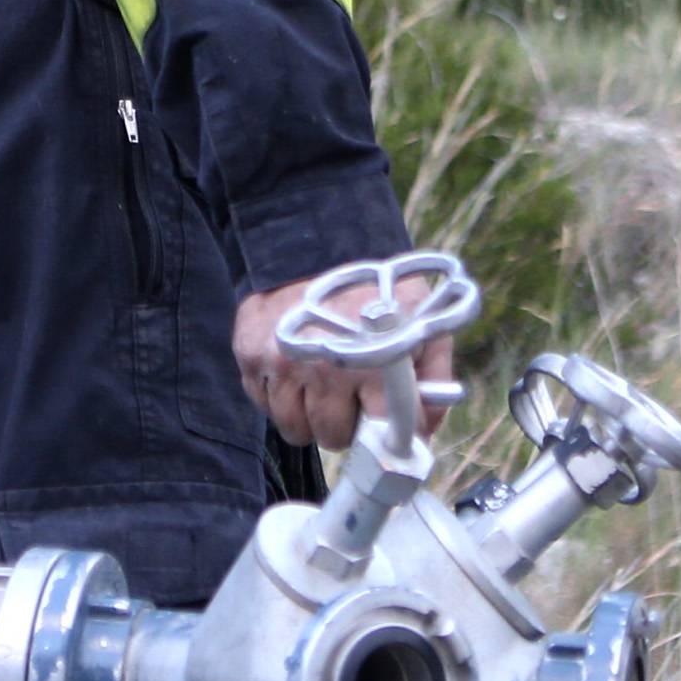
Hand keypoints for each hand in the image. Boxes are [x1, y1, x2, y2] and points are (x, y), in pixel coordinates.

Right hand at [232, 268, 454, 451]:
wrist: (315, 241)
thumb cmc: (374, 290)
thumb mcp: (419, 323)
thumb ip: (431, 380)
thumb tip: (424, 433)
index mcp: (372, 363)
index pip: (379, 434)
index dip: (382, 438)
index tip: (384, 435)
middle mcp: (323, 369)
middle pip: (332, 439)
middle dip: (343, 423)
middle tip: (349, 394)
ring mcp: (281, 365)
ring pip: (294, 429)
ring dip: (308, 414)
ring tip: (320, 380)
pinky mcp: (249, 357)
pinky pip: (264, 407)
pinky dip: (279, 395)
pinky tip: (294, 368)